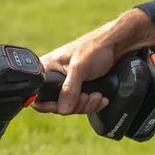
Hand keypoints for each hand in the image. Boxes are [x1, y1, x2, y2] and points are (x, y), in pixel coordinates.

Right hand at [32, 9, 154, 115]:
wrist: (116, 46)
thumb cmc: (94, 48)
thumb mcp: (79, 68)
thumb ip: (69, 89)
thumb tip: (63, 109)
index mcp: (47, 69)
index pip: (38, 95)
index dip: (50, 105)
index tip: (64, 106)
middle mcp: (55, 78)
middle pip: (57, 105)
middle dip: (75, 104)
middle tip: (86, 96)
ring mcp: (68, 84)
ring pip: (71, 106)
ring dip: (86, 105)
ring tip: (97, 95)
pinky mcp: (81, 88)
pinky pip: (82, 104)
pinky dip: (93, 104)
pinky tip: (101, 97)